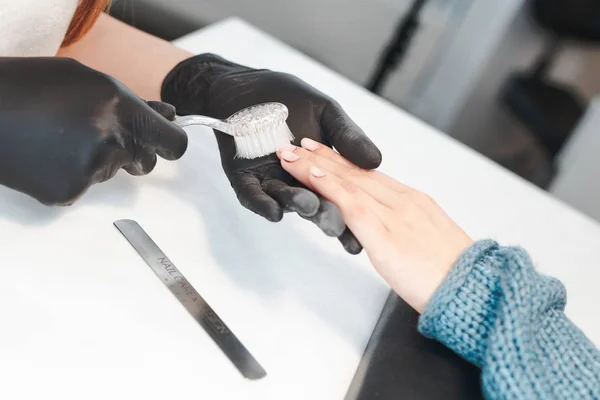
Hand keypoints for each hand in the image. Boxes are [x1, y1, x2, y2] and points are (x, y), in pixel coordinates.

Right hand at [0, 57, 187, 204]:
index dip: (169, 145)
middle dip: (130, 152)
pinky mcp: (68, 192)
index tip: (162, 146)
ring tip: (58, 139)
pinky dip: (70, 177)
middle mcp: (112, 140)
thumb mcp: (88, 81)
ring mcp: (90, 169)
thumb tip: (169, 114)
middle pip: (145, 162)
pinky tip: (47, 157)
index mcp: (122, 109)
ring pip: (111, 173)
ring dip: (95, 160)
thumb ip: (134, 102)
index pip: (174, 144)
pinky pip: (83, 188)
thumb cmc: (30, 87)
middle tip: (94, 135)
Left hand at [161, 54, 380, 253]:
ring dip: (298, 205)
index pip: (342, 193)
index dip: (354, 211)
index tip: (367, 225)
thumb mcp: (326, 112)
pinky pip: (253, 196)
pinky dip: (262, 203)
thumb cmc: (287, 98)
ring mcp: (272, 182)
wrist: (244, 86)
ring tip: (310, 207)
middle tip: (337, 227)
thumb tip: (377, 160)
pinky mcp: (245, 180)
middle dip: (326, 215)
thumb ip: (348, 136)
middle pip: (316, 203)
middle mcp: (299, 182)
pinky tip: (273, 211)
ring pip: (286, 200)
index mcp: (323, 170)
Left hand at [276, 139, 472, 312]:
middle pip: (356, 172)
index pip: (370, 174)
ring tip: (291, 155)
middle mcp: (404, 201)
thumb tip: (387, 230)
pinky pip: (352, 205)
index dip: (343, 161)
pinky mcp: (386, 236)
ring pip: (349, 182)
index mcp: (414, 201)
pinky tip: (311, 176)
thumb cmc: (453, 276)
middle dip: (323, 156)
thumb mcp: (429, 242)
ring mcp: (396, 215)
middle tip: (298, 143)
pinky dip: (330, 187)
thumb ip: (405, 229)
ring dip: (316, 166)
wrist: (475, 291)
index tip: (323, 150)